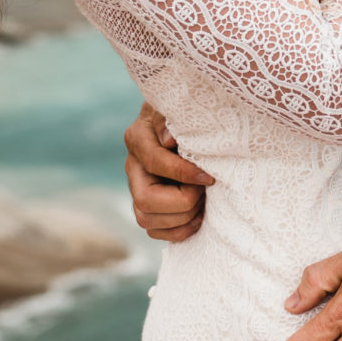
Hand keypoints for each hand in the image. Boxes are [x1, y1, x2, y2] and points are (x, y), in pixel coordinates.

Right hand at [123, 103, 213, 243]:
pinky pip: (154, 231)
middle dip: (182, 201)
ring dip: (182, 218)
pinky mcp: (147, 206)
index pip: (154, 162)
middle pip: (145, 200)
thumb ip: (170, 120)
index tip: (209, 177)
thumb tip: (168, 139)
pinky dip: (179, 231)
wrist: (182, 123)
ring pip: (146, 219)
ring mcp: (137, 188)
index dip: (183, 173)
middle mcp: (133, 167)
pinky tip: (198, 216)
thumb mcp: (179, 109)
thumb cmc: (185, 115)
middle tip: (204, 191)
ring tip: (203, 203)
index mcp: (137, 139)